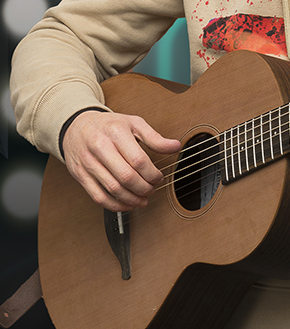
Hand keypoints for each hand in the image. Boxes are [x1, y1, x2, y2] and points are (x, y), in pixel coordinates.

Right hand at [62, 110, 182, 211]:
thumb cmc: (108, 126)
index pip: (138, 160)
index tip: (159, 178)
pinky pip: (97, 196)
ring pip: (113, 189)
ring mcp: (87, 162)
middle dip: (144, 188)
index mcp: (116, 132)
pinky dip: (115, 205)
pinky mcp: (79, 175)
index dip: (153, 174)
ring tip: (143, 199)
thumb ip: (155, 137)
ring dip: (132, 199)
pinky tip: (126, 204)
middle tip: (152, 189)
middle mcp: (99, 147)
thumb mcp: (133, 123)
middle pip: (126, 177)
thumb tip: (175, 146)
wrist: (75, 126)